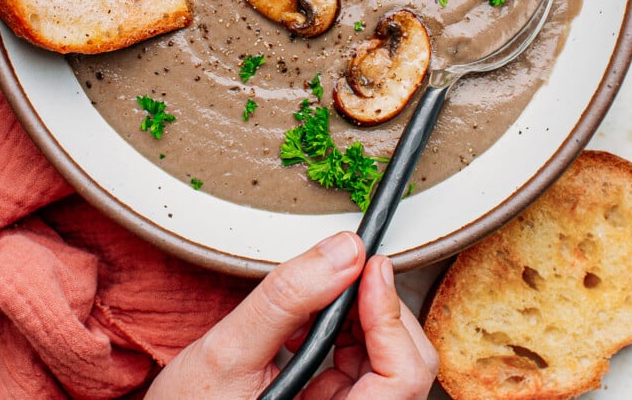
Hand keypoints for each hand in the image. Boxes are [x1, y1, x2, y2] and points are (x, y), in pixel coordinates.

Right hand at [146, 232, 437, 398]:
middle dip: (379, 310)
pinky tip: (308, 321)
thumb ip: (285, 300)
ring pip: (388, 361)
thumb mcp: (226, 351)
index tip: (370, 266)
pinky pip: (362, 365)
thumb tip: (343, 251)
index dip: (391, 316)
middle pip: (405, 366)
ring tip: (317, 298)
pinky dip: (343, 330)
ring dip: (361, 317)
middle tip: (349, 270)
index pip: (401, 379)